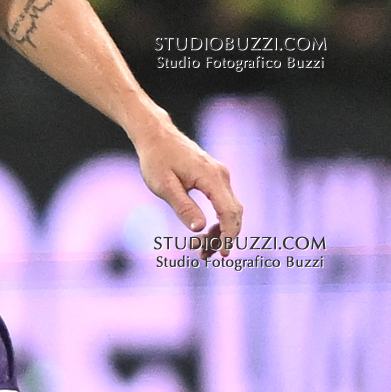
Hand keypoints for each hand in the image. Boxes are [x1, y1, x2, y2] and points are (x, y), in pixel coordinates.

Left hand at [132, 112, 241, 251]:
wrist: (156, 135)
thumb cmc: (157, 159)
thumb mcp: (165, 186)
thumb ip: (183, 207)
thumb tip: (200, 229)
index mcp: (211, 178)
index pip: (229, 212)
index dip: (228, 235)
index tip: (222, 254)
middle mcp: (221, 175)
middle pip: (234, 213)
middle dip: (225, 237)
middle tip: (206, 255)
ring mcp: (220, 175)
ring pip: (230, 209)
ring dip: (221, 231)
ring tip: (203, 249)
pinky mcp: (215, 177)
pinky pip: (223, 202)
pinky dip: (218, 219)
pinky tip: (206, 232)